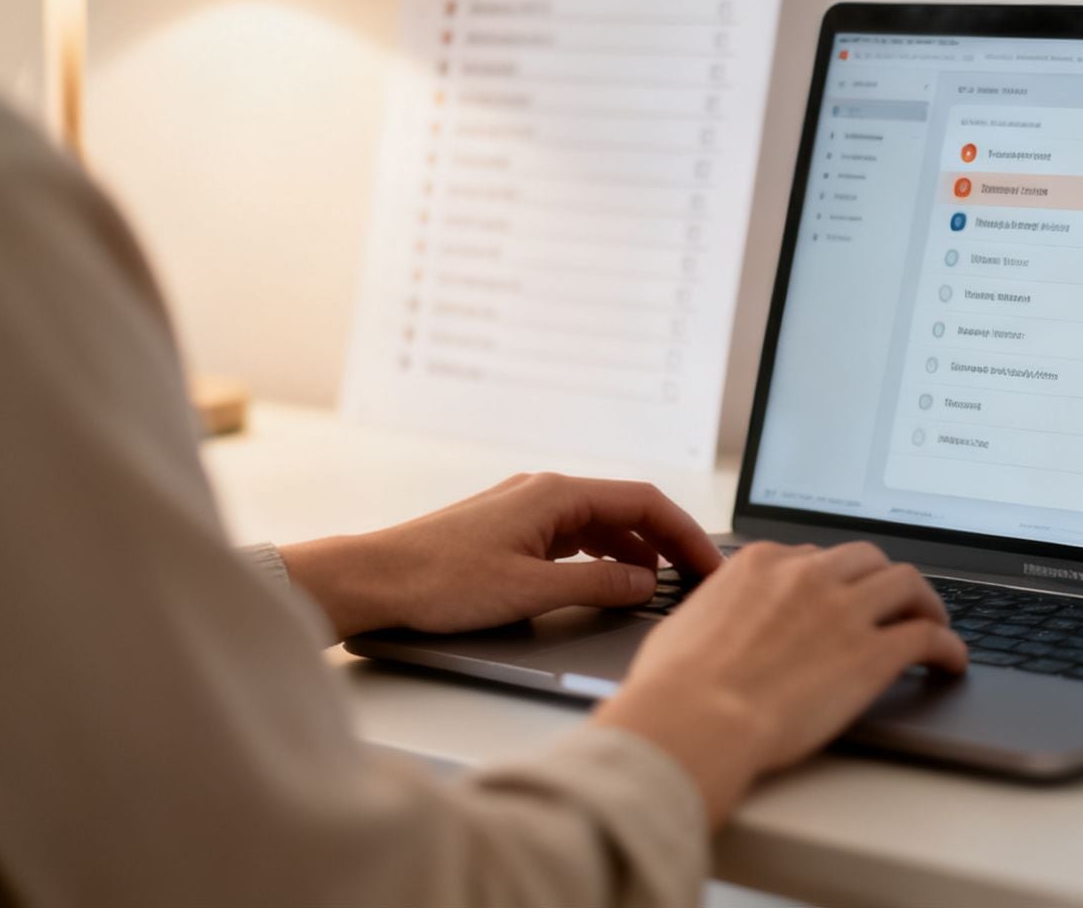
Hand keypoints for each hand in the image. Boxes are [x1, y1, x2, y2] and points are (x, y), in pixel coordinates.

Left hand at [279, 473, 723, 642]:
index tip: (710, 566)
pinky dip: (601, 557)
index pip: (645, 503)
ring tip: (658, 586)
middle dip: (667, 543)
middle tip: (695, 579)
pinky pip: (574, 536)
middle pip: (627, 509)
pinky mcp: (510, 529)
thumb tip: (645, 585)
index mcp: (556, 494)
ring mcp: (526, 508)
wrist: (373, 580)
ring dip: (634, 552)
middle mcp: (544, 491)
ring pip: (601, 523)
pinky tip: (607, 582)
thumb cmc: (439, 581)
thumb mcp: (531, 591)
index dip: (686, 535)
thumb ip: (597, 586)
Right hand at [595, 541, 966, 827]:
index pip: (812, 556)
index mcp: (762, 564)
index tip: (839, 595)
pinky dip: (948, 646)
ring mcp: (845, 611)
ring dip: (925, 602)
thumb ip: (715, 610)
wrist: (695, 718)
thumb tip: (715, 620)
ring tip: (933, 622)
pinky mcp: (874, 654)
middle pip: (866, 559)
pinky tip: (952, 662)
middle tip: (892, 602)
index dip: (831, 578)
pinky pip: (928, 637)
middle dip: (882, 578)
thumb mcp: (684, 625)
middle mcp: (808, 576)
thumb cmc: (674, 686)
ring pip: (907, 583)